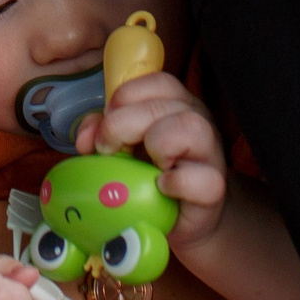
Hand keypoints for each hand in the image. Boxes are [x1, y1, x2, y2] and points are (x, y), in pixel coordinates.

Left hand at [76, 71, 228, 247]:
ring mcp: (210, 154)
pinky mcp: (215, 189)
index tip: (106, 123)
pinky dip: (177, 182)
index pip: (158, 81)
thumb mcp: (125, 147)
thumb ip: (103, 131)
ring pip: (191, 128)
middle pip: (165, 103)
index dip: (125, 97)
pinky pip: (204, 178)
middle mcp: (198, 121)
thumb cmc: (152, 176)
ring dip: (157, 144)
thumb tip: (85, 138)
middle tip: (109, 150)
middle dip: (124, 124)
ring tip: (146, 167)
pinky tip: (162, 188)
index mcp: (176, 105)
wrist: (184, 219)